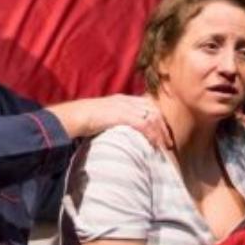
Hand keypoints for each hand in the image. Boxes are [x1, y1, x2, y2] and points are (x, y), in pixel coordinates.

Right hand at [48, 95, 172, 147]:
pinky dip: (151, 135)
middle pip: (153, 111)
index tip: (162, 132)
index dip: (158, 119)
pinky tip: (154, 144)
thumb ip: (116, 120)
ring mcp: (125, 107)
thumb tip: (124, 133)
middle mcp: (127, 101)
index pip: (148, 106)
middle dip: (163, 127)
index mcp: (123, 99)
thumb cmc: (86, 118)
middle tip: (167, 141)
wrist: (76, 115)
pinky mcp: (122, 115)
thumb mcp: (105, 116)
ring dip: (159, 133)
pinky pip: (143, 124)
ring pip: (151, 118)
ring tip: (163, 145)